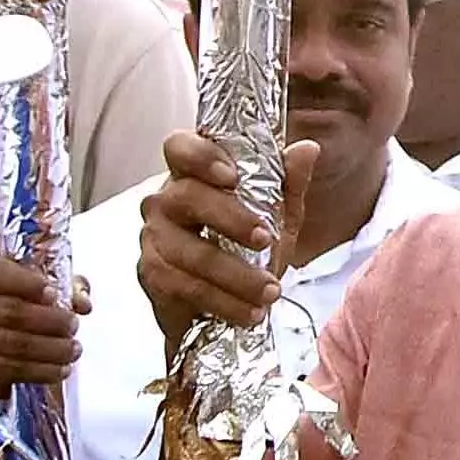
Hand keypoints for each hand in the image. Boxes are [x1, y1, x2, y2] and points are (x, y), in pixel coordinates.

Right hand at [0, 252, 82, 402]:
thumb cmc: (1, 300)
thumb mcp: (24, 281)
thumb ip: (57, 281)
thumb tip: (82, 301)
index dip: (28, 283)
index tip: (52, 293)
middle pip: (11, 313)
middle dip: (51, 321)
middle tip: (73, 326)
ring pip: (12, 345)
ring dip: (51, 350)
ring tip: (73, 350)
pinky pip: (7, 372)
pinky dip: (39, 372)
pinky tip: (59, 370)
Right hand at [132, 129, 311, 349]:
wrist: (226, 302)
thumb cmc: (246, 246)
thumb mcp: (276, 215)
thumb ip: (289, 183)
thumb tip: (307, 149)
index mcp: (192, 175)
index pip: (180, 148)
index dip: (201, 157)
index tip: (232, 176)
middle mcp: (164, 201)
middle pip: (186, 197)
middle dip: (230, 219)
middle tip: (265, 239)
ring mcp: (153, 239)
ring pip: (190, 252)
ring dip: (235, 275)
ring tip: (270, 291)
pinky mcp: (152, 277)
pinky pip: (186, 287)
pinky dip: (224, 302)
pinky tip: (249, 311)